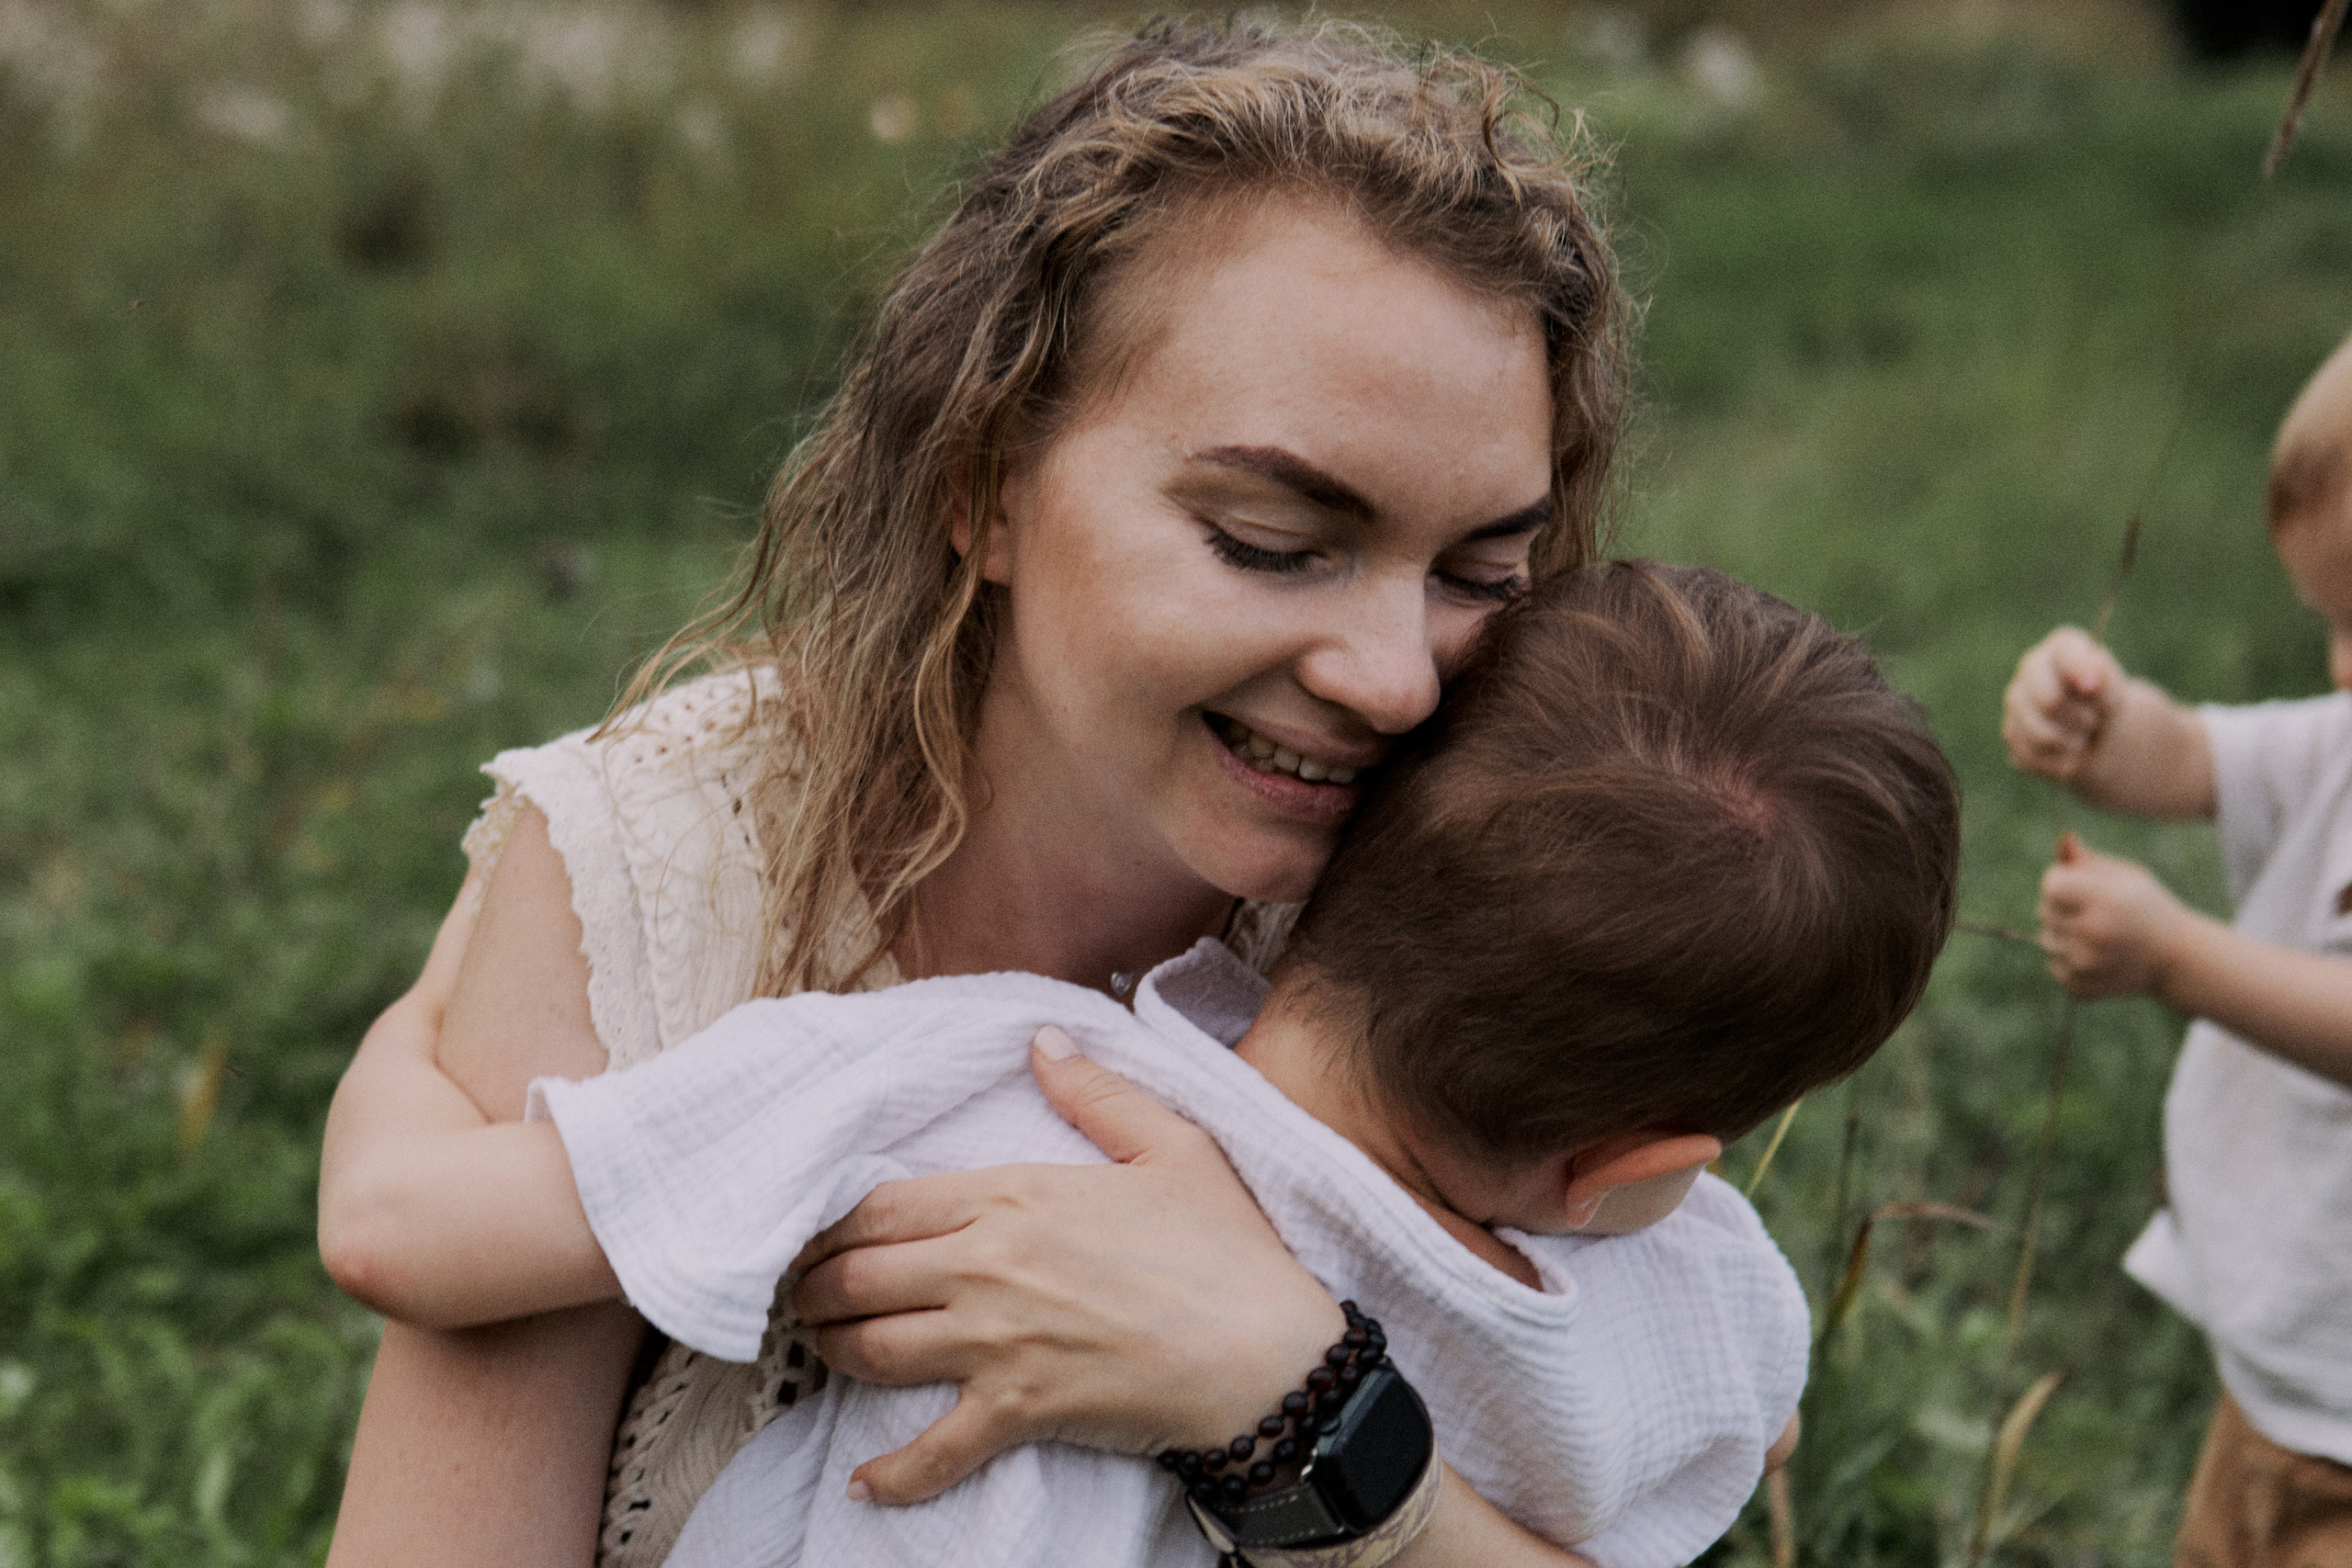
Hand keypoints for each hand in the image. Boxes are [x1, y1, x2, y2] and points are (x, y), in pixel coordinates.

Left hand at [790, 1027, 1344, 1504]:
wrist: (1269, 1353)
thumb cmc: (1226, 1246)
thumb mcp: (1171, 1145)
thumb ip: (1095, 1090)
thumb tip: (1040, 1039)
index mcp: (1012, 1196)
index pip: (882, 1207)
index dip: (830, 1224)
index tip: (813, 1233)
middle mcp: (987, 1268)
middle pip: (858, 1277)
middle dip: (814, 1287)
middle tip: (803, 1292)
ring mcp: (997, 1345)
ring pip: (873, 1351)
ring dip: (832, 1352)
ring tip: (820, 1347)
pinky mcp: (1019, 1412)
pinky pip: (934, 1452)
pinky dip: (893, 1475)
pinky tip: (864, 1484)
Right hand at [2003, 627, 2126, 783]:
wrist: (2097, 728)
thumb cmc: (2105, 700)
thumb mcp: (2114, 687)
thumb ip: (2103, 677)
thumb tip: (2089, 681)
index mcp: (2061, 648)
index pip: (2065, 659)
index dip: (2081, 676)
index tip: (2094, 690)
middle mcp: (2030, 669)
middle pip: (2049, 702)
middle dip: (2081, 720)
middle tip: (2094, 722)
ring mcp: (2016, 703)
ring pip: (2040, 735)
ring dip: (2072, 744)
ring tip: (2083, 738)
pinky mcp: (2012, 735)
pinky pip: (2034, 757)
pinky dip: (2059, 761)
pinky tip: (2068, 752)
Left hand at [2038, 832, 2192, 998]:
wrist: (2175, 957)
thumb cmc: (2146, 907)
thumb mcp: (2125, 875)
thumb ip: (2088, 861)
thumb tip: (2064, 840)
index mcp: (2107, 901)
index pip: (2051, 885)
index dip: (2061, 880)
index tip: (2081, 884)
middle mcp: (2095, 934)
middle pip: (2044, 910)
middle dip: (2062, 906)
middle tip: (2096, 911)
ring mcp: (2085, 964)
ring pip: (2045, 938)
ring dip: (2063, 933)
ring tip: (2098, 934)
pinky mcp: (2079, 986)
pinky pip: (2053, 964)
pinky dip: (2068, 958)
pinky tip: (2097, 955)